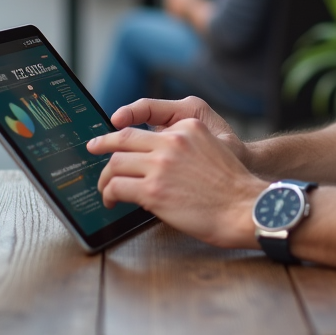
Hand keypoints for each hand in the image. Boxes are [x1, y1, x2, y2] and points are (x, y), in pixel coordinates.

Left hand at [88, 108, 264, 248]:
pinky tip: (112, 201)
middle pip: (123, 140)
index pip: (144, 127)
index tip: (110, 137)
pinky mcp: (153, 190)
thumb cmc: (231, 187)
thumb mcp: (211, 149)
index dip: (121, 133)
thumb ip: (184, 146)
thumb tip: (156, 156)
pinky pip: (118, 187)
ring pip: (116, 164)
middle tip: (92, 150)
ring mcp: (161, 165)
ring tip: (106, 189)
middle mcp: (172, 141)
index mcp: (187, 127)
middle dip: (103, 146)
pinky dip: (109, 194)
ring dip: (106, 178)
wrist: (242, 208)